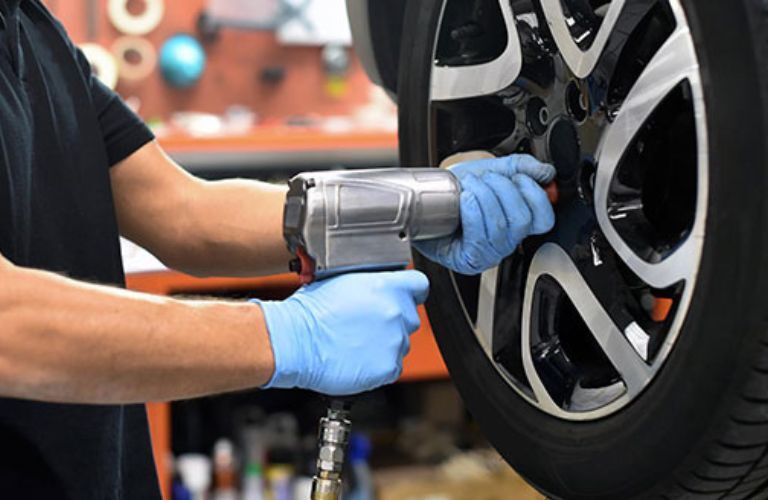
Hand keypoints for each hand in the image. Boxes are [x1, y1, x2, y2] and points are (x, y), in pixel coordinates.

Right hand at [253, 270, 428, 395]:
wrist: (295, 341)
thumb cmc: (310, 311)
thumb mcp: (341, 280)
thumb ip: (371, 281)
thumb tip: (379, 283)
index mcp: (386, 285)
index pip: (419, 284)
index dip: (411, 290)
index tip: (404, 296)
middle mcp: (395, 312)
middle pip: (410, 316)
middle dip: (393, 319)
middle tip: (367, 324)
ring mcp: (394, 341)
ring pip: (401, 342)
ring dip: (385, 342)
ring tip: (357, 342)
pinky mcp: (388, 367)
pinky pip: (392, 365)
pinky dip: (379, 364)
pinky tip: (357, 358)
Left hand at [414, 154, 555, 274]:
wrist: (423, 202)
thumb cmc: (454, 192)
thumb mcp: (490, 171)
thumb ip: (521, 168)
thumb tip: (546, 172)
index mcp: (516, 223)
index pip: (544, 218)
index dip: (535, 195)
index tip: (518, 178)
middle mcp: (506, 242)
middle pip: (522, 220)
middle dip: (503, 190)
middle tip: (486, 179)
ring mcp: (488, 254)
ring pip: (501, 227)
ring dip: (485, 197)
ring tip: (471, 186)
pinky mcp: (469, 260)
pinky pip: (480, 238)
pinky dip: (473, 212)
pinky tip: (465, 200)